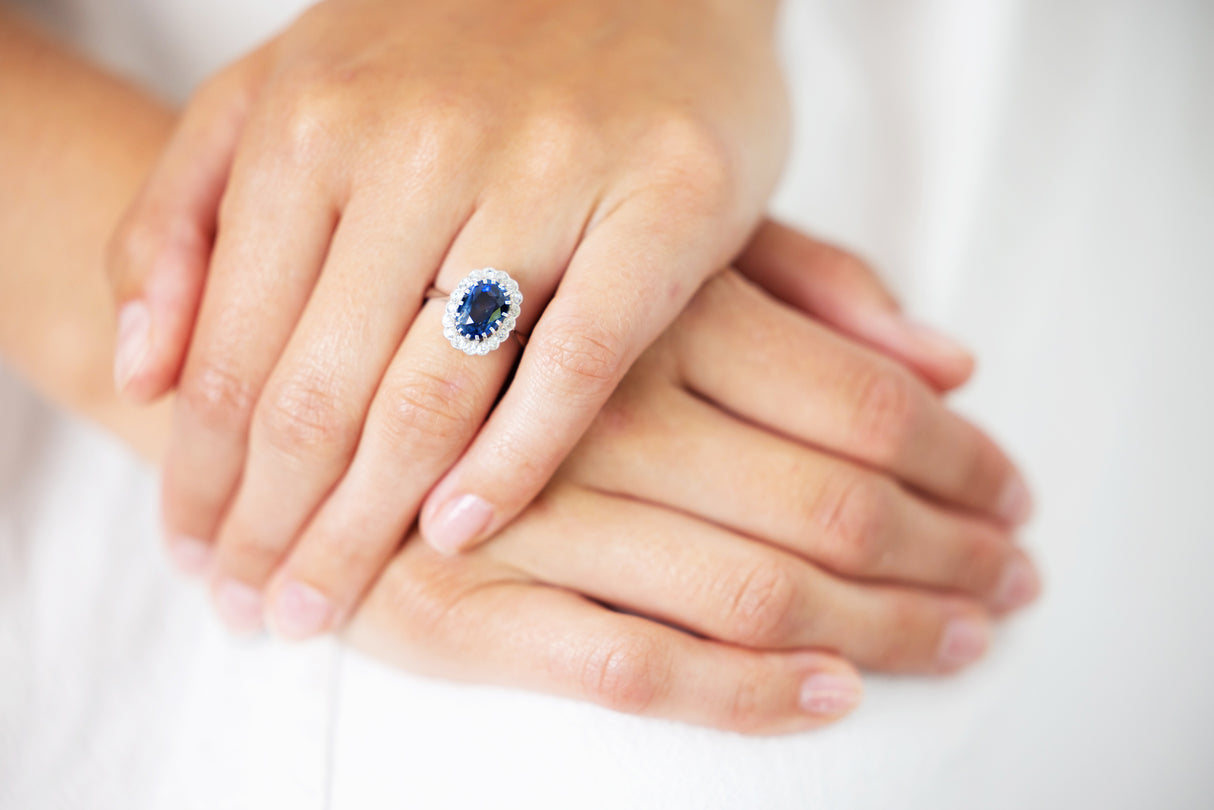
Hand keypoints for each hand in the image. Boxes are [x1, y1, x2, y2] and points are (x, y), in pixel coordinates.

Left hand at [106, 0, 789, 628]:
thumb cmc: (464, 48)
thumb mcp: (292, 91)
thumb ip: (189, 212)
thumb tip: (139, 368)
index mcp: (315, 121)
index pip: (234, 348)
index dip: (203, 476)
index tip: (198, 559)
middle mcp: (421, 144)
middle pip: (319, 389)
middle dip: (275, 525)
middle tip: (261, 614)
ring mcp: (548, 170)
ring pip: (433, 390)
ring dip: (368, 521)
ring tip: (330, 603)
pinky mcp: (664, 201)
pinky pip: (578, 363)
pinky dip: (516, 460)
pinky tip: (458, 532)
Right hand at [340, 254, 1038, 734]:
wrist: (291, 399)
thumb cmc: (492, 330)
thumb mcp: (649, 265)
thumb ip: (801, 291)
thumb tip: (947, 356)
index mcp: (656, 314)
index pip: (860, 400)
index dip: (959, 459)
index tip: (1009, 494)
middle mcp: (606, 412)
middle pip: (831, 503)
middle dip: (944, 554)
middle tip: (1007, 581)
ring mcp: (535, 518)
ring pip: (756, 589)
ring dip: (882, 626)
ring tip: (957, 637)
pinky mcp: (467, 611)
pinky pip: (639, 668)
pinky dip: (749, 691)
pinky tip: (830, 692)